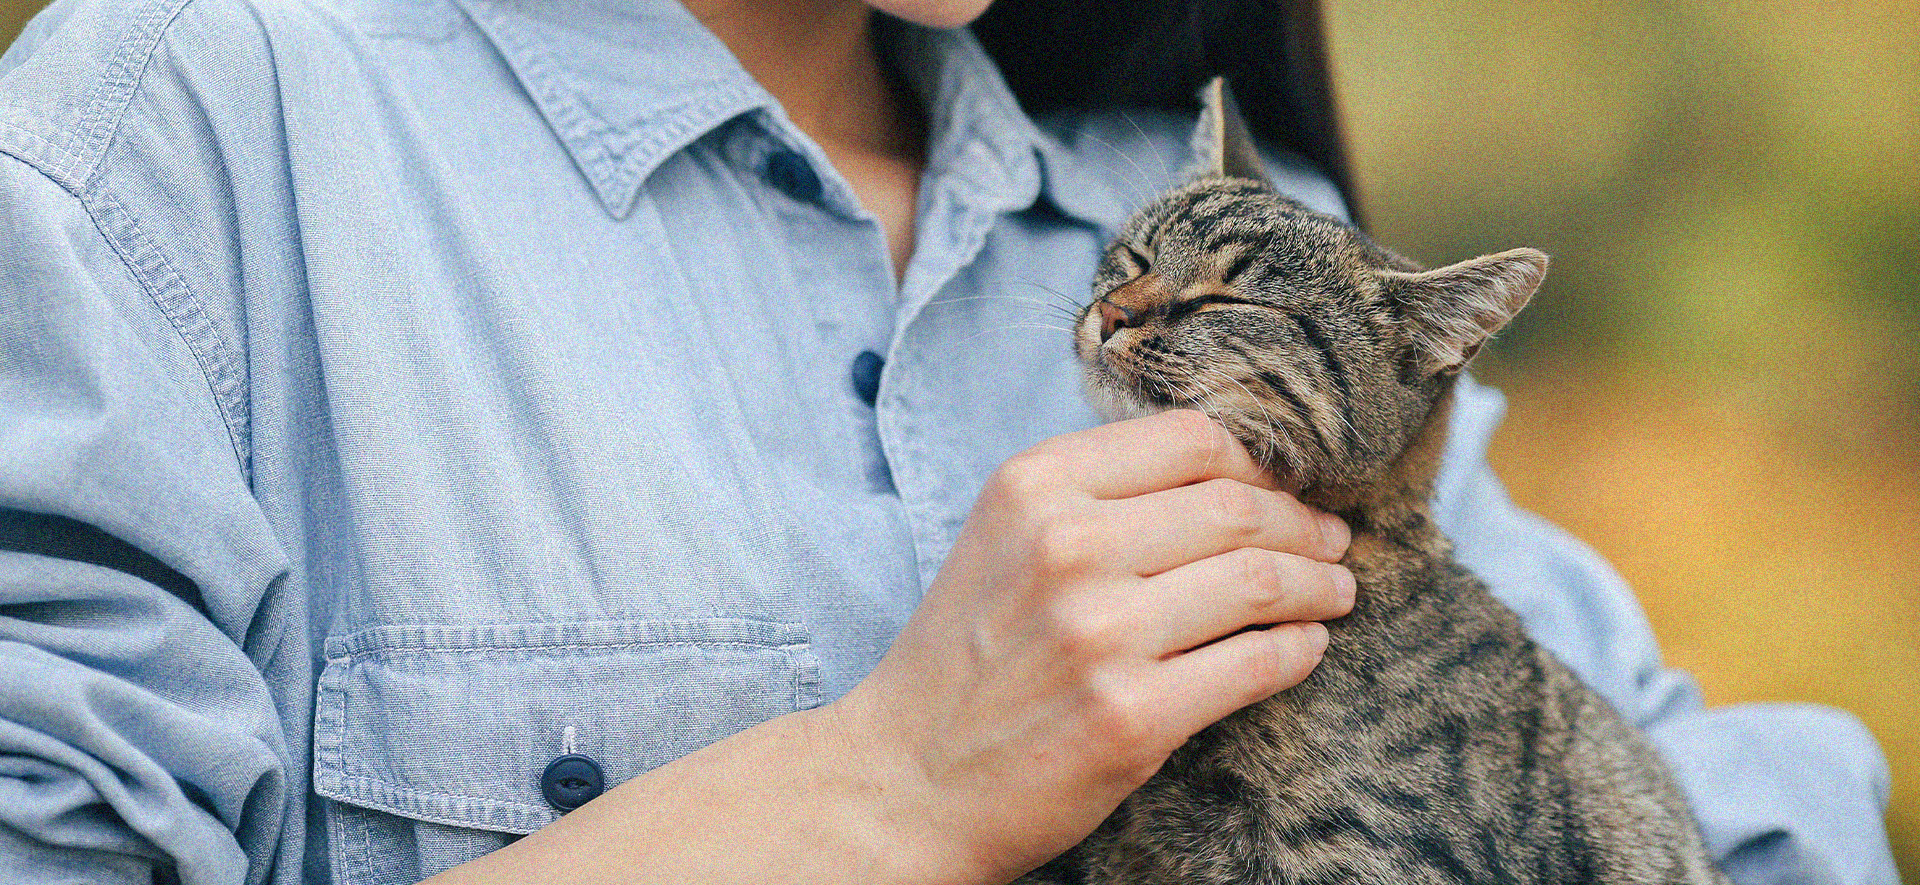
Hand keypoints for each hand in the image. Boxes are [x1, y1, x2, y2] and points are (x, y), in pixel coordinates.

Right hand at [830, 410, 1354, 883]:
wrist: (907, 778)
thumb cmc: (968, 655)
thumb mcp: (1006, 537)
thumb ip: (1099, 495)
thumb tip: (1237, 475)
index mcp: (1035, 486)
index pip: (1192, 439)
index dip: (1261, 462)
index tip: (1288, 488)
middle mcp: (1067, 547)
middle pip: (1238, 506)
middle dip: (1305, 524)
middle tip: (1333, 541)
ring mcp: (1101, 633)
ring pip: (1261, 580)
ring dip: (1319, 586)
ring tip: (1335, 592)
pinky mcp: (1133, 715)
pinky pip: (1257, 663)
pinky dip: (1298, 651)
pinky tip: (1304, 648)